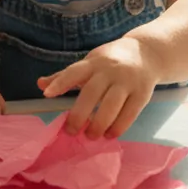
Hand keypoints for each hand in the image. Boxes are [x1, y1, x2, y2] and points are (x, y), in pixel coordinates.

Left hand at [38, 37, 161, 138]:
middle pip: (92, 93)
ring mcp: (127, 81)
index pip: (74, 71)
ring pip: (111, 105)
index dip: (60, 82)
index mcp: (94, 62)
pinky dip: (118, 127)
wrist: (147, 53)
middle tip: (71, 131)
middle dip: (80, 114)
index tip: (47, 94)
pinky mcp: (142, 93)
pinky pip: (130, 114)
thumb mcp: (89, 62)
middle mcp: (110, 70)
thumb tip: (40, 85)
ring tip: (91, 136)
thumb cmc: (111, 61)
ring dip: (99, 124)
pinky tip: (109, 135)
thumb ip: (66, 76)